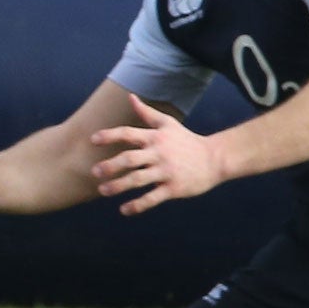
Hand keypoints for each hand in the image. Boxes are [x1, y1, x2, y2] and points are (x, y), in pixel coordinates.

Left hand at [88, 94, 223, 214]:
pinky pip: (152, 198)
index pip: (128, 133)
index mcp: (155, 137)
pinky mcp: (173, 188)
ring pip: (138, 180)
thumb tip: (130, 97)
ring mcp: (166, 171)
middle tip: (94, 171)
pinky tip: (124, 210)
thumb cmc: (187, 140)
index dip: (109, 136)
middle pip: (130, 158)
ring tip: (103, 191)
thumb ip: (147, 112)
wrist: (215, 159)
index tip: (93, 141)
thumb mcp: (168, 124)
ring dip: (118, 186)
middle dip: (110, 165)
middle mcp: (159, 153)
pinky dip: (137, 205)